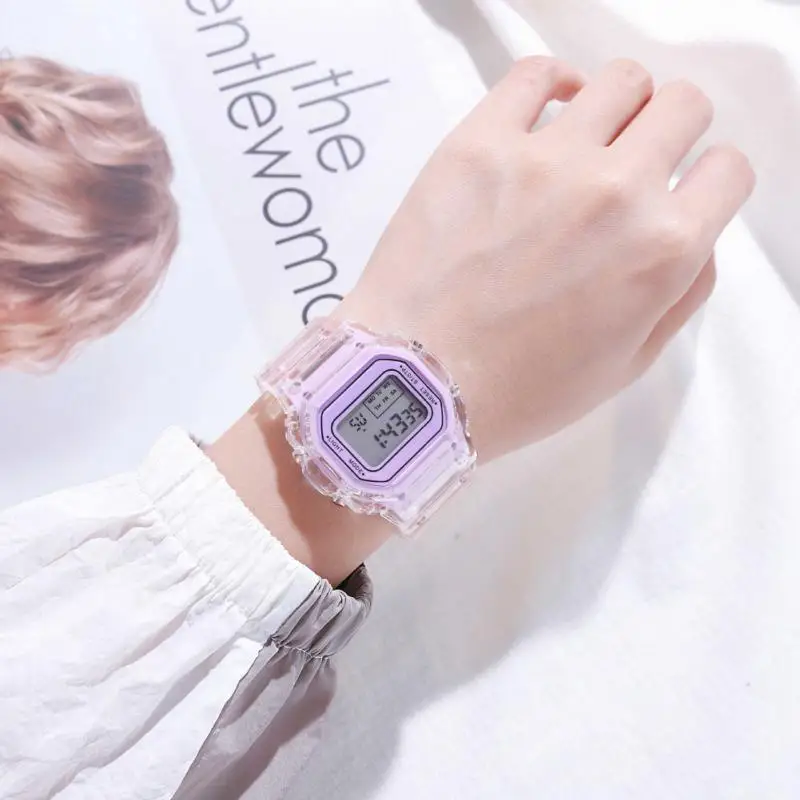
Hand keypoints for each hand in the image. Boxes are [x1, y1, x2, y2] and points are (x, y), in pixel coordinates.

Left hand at [339, 57, 755, 461]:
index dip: (709, 184)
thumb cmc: (520, 391)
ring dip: (620, 107)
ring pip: (621, 81)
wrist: (419, 383)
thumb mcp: (626, 363)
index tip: (683, 195)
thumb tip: (691, 234)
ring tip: (589, 141)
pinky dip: (553, 82)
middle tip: (637, 164)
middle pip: (683, 108)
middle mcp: (615, 191)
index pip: (727, 172)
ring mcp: (545, 159)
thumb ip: (680, 292)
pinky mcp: (479, 143)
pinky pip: (534, 73)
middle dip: (673, 133)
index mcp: (661, 250)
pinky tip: (548, 111)